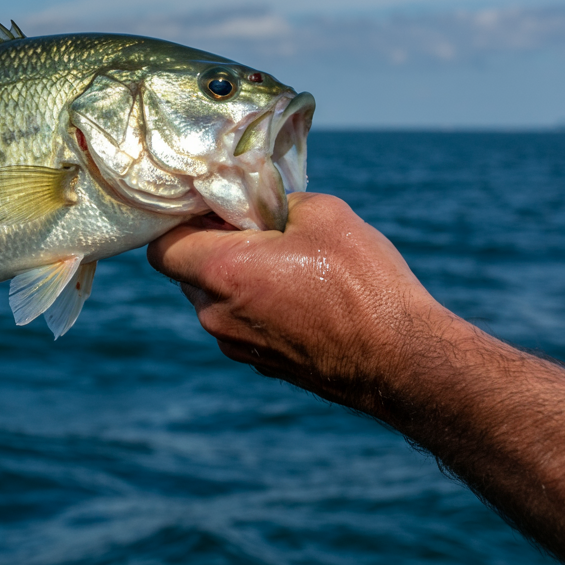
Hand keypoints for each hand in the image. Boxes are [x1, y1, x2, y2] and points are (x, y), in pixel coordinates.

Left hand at [148, 193, 461, 413]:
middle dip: (212, 246)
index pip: (162, 247)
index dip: (180, 223)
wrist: (402, 362)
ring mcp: (236, 345)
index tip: (212, 209)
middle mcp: (216, 314)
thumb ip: (276, 201)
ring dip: (236, 277)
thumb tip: (260, 203)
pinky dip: (256, 305)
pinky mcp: (260, 363)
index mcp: (222, 273)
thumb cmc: (364, 285)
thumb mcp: (324, 214)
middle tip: (255, 228)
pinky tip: (300, 294)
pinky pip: (241, 323)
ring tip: (285, 260)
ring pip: (214, 299)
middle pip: (188, 273)